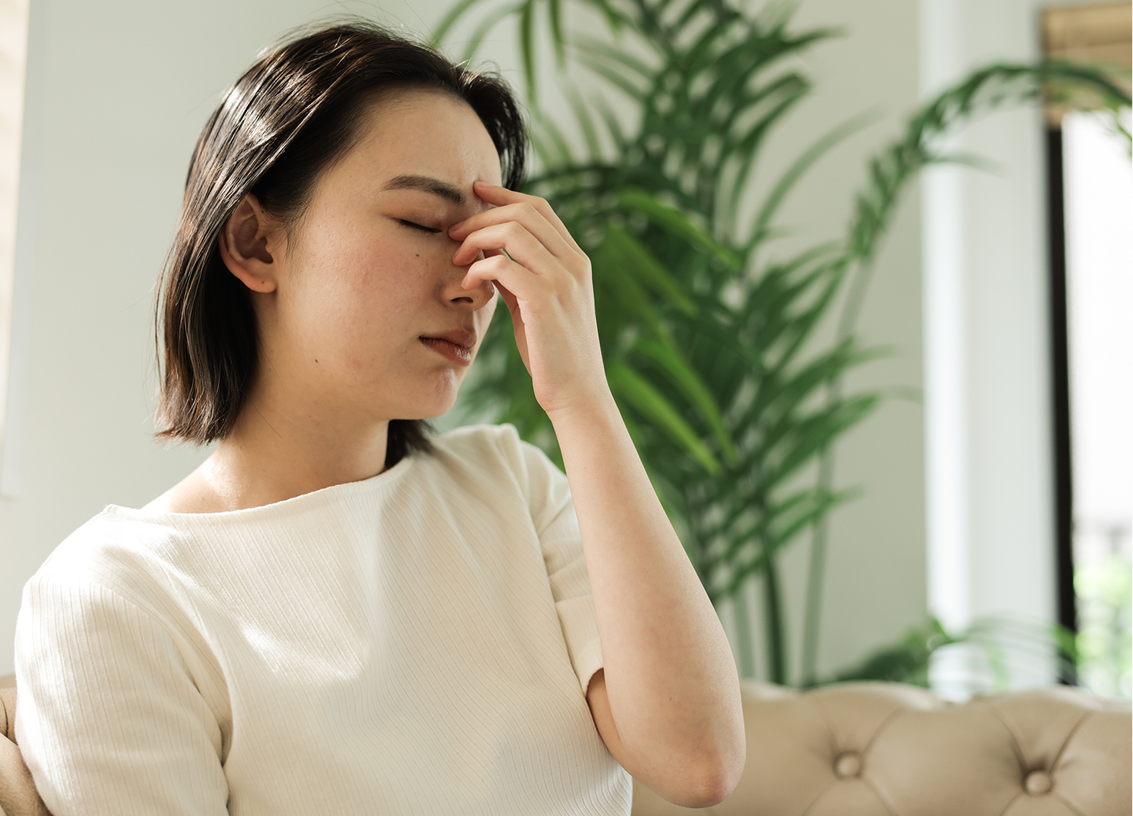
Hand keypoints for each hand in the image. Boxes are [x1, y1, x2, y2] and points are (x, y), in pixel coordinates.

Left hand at [449, 182, 608, 417]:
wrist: (576, 394)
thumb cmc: (552, 354)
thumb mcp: (535, 306)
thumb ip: (517, 275)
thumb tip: (486, 249)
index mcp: (576, 261)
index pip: (539, 208)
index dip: (504, 194)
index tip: (474, 193)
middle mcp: (573, 264)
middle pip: (523, 212)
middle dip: (481, 216)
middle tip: (453, 234)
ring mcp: (562, 281)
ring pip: (511, 231)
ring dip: (475, 238)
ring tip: (456, 259)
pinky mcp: (544, 301)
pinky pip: (502, 264)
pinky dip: (477, 268)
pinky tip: (467, 286)